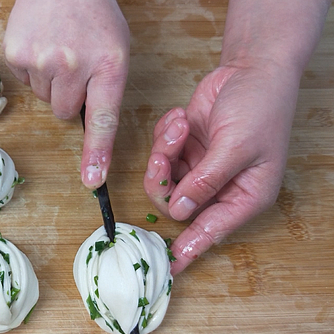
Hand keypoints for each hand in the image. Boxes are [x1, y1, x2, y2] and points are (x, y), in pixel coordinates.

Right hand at [3, 0, 129, 188]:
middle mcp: (74, 65)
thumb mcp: (116, 49)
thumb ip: (104, 88)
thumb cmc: (93, 16)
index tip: (93, 180)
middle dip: (68, 97)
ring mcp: (42, 59)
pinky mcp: (16, 54)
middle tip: (74, 66)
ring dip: (50, 82)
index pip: (104, 119)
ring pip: (43, 98)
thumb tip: (86, 126)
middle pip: (64, 113)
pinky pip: (24, 81)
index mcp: (109, 65)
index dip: (98, 153)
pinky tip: (41, 45)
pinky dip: (32, 69)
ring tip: (58, 48)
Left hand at [143, 65, 300, 274]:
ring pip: (163, 178)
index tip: (168, 265)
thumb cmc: (260, 107)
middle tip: (164, 153)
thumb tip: (181, 212)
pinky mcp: (186, 149)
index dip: (189, 248)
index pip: (210, 230)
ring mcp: (200, 167)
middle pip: (174, 204)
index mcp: (244, 196)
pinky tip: (181, 117)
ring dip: (164, 150)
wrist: (252, 68)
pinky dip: (165, 135)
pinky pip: (161, 153)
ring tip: (178, 125)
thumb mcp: (236, 146)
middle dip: (163, 178)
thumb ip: (206, 181)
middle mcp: (220, 186)